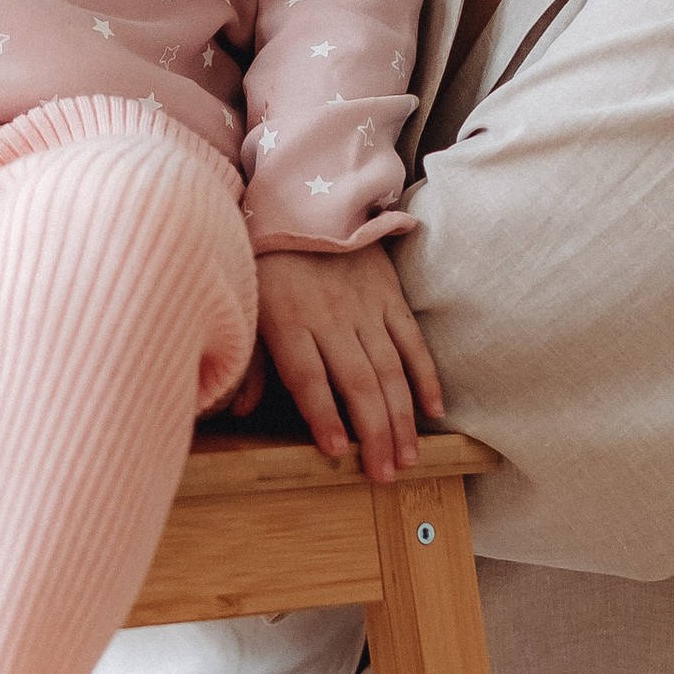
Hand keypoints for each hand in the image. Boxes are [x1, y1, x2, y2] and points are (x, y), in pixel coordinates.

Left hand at [249, 245, 442, 485]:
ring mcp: (365, 307)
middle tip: (385, 474)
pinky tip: (434, 411)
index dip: (324, 415)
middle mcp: (331, 318)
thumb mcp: (245, 305)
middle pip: (358, 383)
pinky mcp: (389, 296)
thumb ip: (247, 361)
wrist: (303, 199)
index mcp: (289, 322)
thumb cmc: (267, 261)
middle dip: (374, 433)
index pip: (309, 377)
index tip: (338, 451)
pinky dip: (426, 376)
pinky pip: (412, 341)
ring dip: (402, 418)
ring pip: (390, 370)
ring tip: (408, 457)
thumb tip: (239, 412)